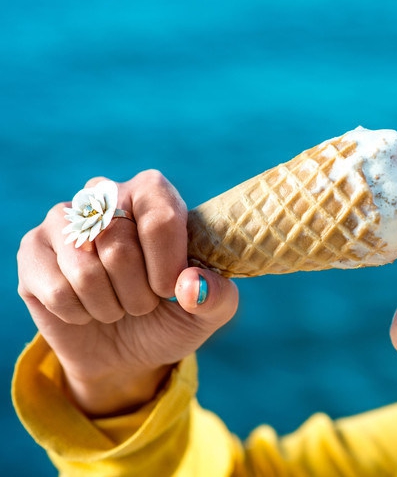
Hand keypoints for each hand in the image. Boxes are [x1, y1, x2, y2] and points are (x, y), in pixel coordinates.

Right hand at [17, 170, 238, 415]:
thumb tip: (190, 285)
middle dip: (138, 292)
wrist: (127, 350)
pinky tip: (87, 310)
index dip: (166, 262)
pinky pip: (57, 290)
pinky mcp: (32, 250)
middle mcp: (106, 194)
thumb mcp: (208, 310)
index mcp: (154, 194)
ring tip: (118, 305)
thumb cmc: (171, 316)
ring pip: (86, 270)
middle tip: (144, 302)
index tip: (170, 288)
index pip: (159, 216)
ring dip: (110, 305)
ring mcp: (64, 220)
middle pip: (119, 246)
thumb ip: (216, 296)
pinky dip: (81, 314)